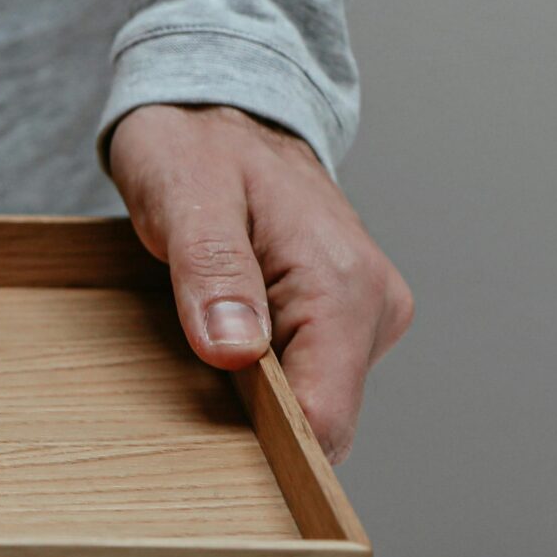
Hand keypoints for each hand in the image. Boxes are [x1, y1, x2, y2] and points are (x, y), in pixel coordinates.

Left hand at [107, 103, 412, 462]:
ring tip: (201, 353)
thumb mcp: (185, 196)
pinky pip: (304, 383)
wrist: (218, 109)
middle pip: (321, 424)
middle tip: (187, 387)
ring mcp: (362, 317)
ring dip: (254, 405)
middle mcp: (371, 306)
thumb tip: (233, 349)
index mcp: (343, 284)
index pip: (325, 416)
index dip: (269, 447)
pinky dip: (260, 386)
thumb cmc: (197, 144)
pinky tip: (221, 349)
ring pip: (312, 409)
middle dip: (255, 429)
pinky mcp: (342, 321)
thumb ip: (212, 272)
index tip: (208, 443)